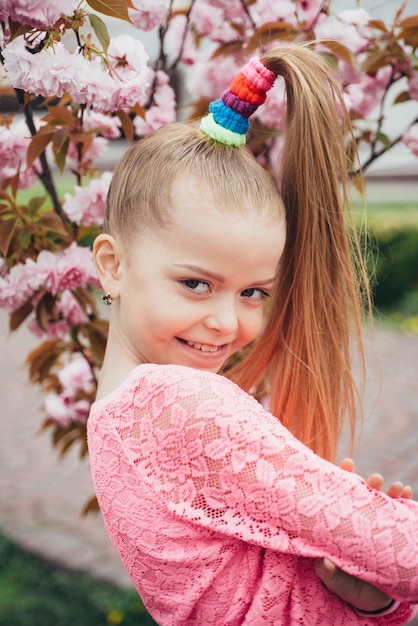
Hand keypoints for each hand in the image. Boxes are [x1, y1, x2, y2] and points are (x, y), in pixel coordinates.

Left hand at [315, 457, 411, 613]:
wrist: (374, 601)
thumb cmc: (349, 586)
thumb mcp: (338, 583)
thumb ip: (329, 575)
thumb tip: (323, 564)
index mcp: (341, 524)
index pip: (340, 496)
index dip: (342, 478)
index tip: (348, 464)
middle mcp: (360, 519)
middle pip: (364, 495)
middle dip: (371, 483)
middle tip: (376, 479)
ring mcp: (378, 525)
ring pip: (384, 501)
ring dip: (390, 491)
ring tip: (397, 487)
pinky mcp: (394, 533)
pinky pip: (401, 514)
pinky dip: (405, 502)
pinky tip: (408, 493)